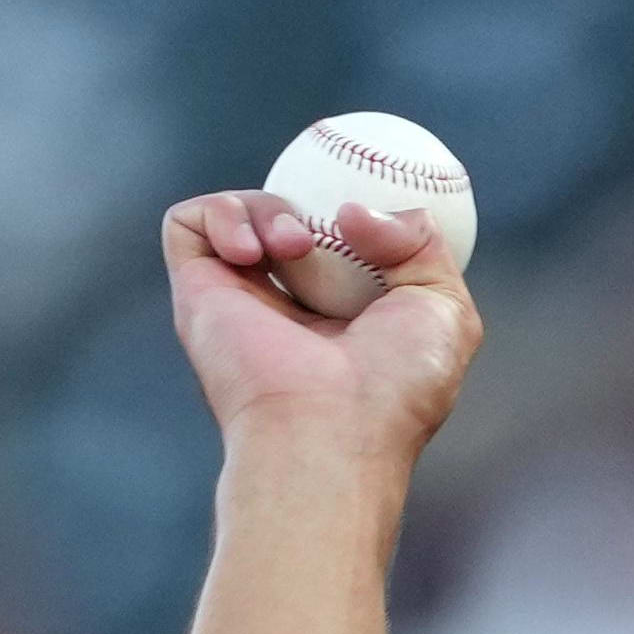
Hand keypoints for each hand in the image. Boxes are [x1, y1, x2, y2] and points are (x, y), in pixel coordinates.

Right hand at [160, 191, 481, 459]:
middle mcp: (289, 307)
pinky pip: (189, 222)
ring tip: (295, 245)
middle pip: (291, 219)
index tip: (373, 215)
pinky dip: (222, 214)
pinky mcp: (197, 293)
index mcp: (348, 317)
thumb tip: (356, 212)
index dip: (356, 211)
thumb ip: (422, 246)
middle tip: (336, 228)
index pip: (342, 243)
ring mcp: (240, 299)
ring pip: (242, 215)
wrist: (330, 429)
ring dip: (268, 208)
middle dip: (312, 204)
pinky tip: (254, 252)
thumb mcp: (444, 310)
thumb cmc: (395, 387)